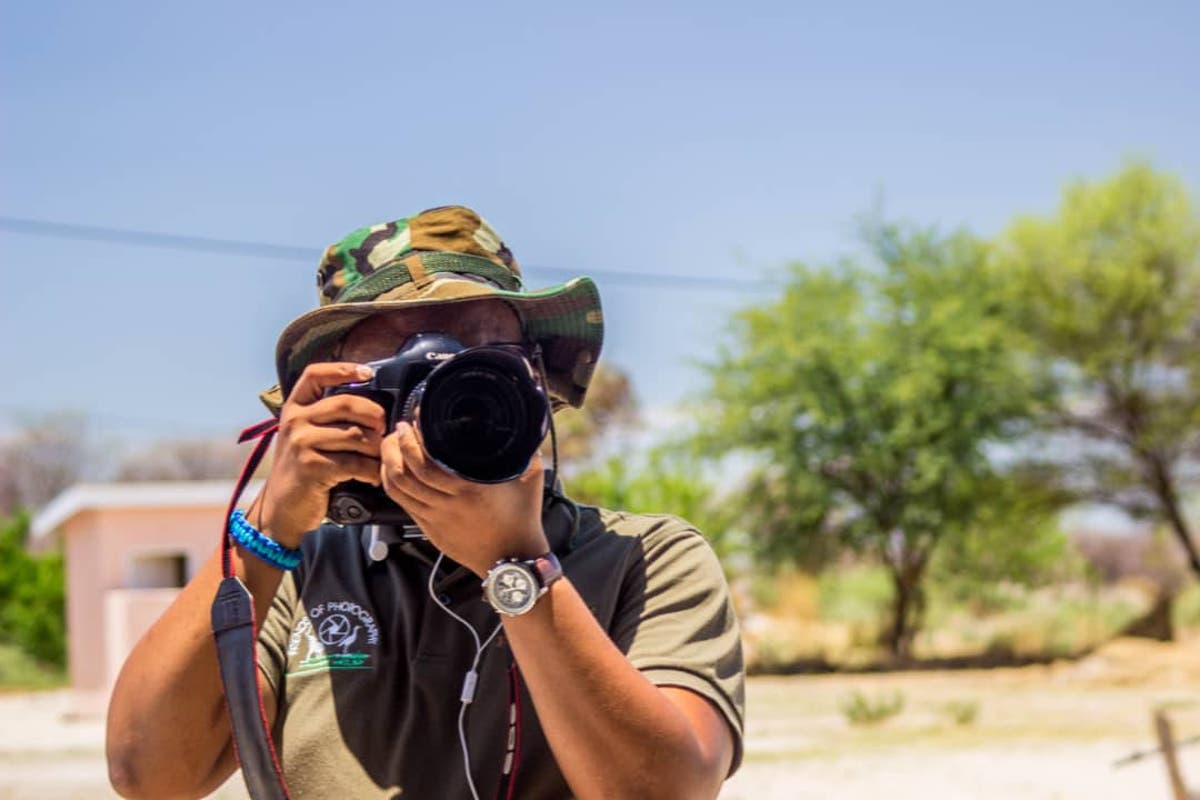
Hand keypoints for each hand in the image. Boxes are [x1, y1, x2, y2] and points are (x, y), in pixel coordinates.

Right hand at [249, 363, 386, 547]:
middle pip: (346, 403)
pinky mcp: (311, 467)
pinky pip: (355, 462)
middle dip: (374, 415)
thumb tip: (371, 407)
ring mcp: (301, 443)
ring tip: (380, 457)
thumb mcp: (304, 438)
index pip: (314, 375)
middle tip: (383, 429)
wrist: (281, 510)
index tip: (368, 373)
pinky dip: (371, 471)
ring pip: (356, 435)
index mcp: (293, 409)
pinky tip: (373, 476)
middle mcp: (295, 421)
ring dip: (376, 448)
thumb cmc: (302, 472)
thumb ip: (326, 419)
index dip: (343, 369)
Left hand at [380, 421, 548, 576]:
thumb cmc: (523, 519)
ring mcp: (435, 520)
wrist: (514, 560)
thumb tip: (524, 425)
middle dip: (393, 448)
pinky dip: (394, 484)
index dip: (410, 442)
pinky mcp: (430, 530)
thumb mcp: (530, 478)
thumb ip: (525, 450)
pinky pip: (402, 504)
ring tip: (392, 447)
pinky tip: (395, 472)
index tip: (411, 423)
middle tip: (397, 431)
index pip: (424, 464)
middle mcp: (447, 505)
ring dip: (388, 465)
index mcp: (468, 490)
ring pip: (397, 490)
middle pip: (403, 474)